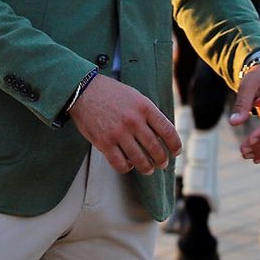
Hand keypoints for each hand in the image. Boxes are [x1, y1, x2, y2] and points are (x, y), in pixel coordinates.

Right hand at [68, 74, 182, 174]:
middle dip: (162, 160)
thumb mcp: (135, 96)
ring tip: (148, 169)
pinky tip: (128, 165)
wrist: (84, 90)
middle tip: (162, 164)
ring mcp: (119, 133)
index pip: (168, 131)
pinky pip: (120, 164)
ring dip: (147, 168)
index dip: (175, 145)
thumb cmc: (111, 93)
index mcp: (144, 107)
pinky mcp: (104, 142)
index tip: (176, 151)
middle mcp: (134, 120)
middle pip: (156, 149)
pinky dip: (127, 167)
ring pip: (140, 160)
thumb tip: (163, 134)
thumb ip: (149, 113)